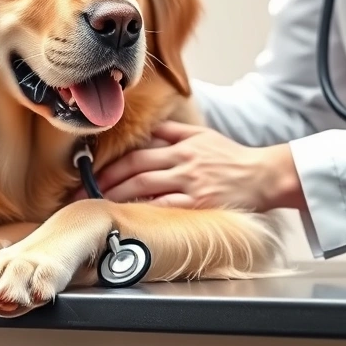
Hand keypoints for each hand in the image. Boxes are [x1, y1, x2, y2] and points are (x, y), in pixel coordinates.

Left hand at [72, 120, 303, 211]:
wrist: (263, 175)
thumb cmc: (231, 158)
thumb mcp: (202, 136)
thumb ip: (172, 132)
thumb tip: (145, 131)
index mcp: (181, 146)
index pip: (137, 155)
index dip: (111, 165)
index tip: (90, 175)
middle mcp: (183, 163)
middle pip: (135, 171)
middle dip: (105, 183)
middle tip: (83, 194)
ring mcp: (191, 184)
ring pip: (145, 189)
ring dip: (117, 197)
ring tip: (97, 205)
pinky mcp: (199, 204)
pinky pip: (165, 206)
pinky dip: (144, 210)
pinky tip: (128, 215)